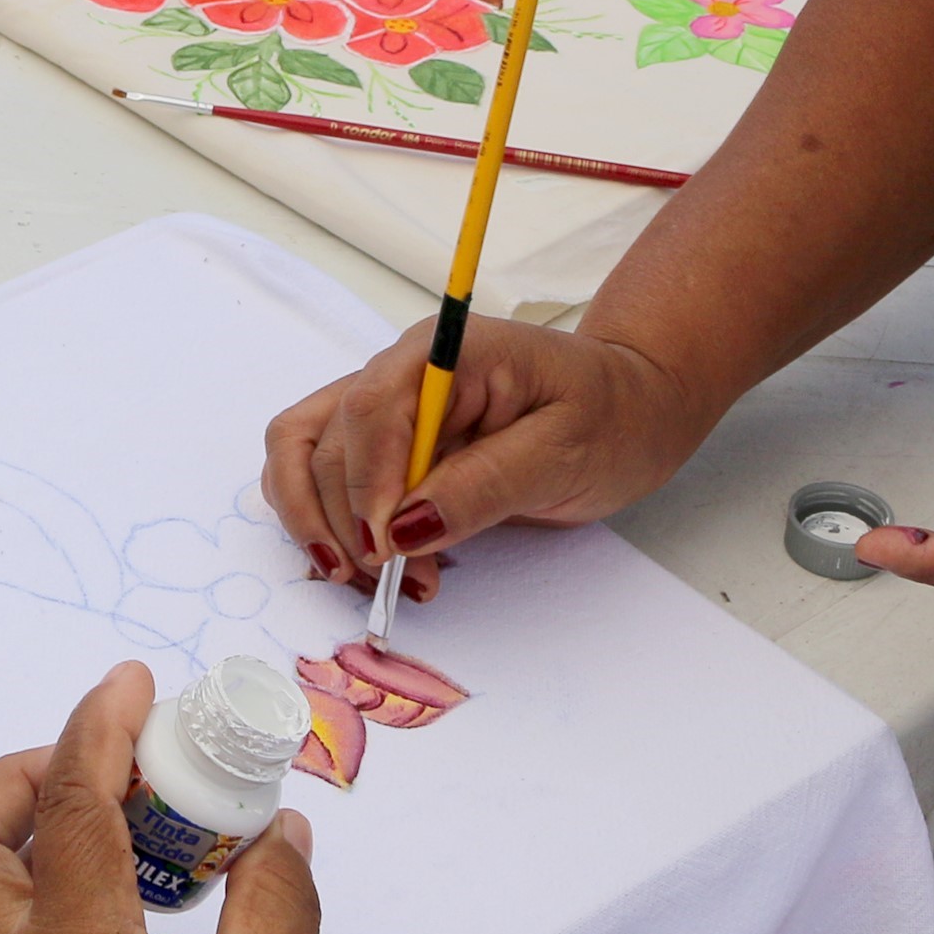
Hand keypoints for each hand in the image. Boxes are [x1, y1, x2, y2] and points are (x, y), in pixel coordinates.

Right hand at [260, 315, 714, 604]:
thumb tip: (407, 530)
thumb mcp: (563, 453)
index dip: (367, 485)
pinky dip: (330, 523)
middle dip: (347, 520)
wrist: (630, 407)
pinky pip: (324, 474)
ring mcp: (387, 406)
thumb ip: (484, 486)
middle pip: (326, 439)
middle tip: (390, 581)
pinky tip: (376, 564)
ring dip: (319, 522)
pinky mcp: (387, 444)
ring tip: (367, 579)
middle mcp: (399, 370)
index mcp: (443, 352)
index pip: (371, 410)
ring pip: (302, 454)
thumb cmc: (610, 415)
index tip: (387, 551)